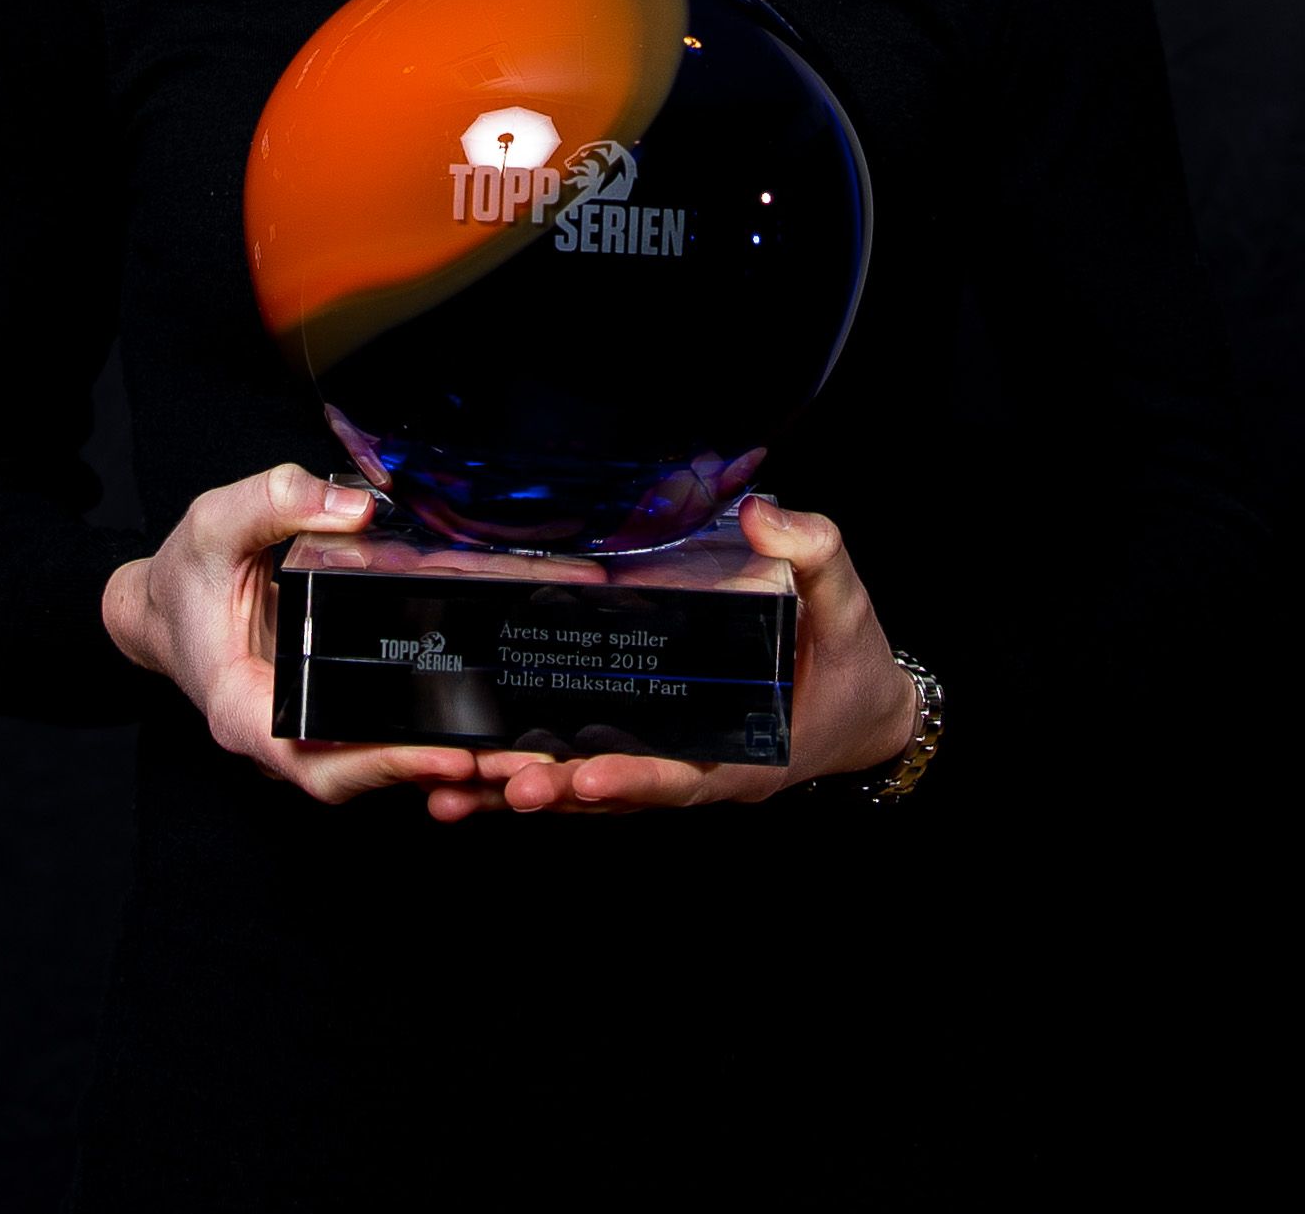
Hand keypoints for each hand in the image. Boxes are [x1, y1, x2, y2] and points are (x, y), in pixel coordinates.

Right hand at [104, 464, 491, 807]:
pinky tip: (488, 727)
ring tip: (519, 753)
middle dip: (434, 773)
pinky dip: (431, 737)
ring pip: (377, 765)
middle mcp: (277, 734)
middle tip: (509, 759)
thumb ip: (275, 502)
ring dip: (444, 766)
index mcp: (242, 708)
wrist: (169, 601)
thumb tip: (355, 506)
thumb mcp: (214, 524)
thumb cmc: (186, 575)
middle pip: (361, 776)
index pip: (312, 762)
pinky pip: (381, 735)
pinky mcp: (332, 711)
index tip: (439, 756)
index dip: (379, 766)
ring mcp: (307, 728)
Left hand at [448, 496, 919, 820]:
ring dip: (516, 792)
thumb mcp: (845, 598)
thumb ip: (812, 553)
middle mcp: (694, 767)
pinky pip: (570, 768)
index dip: (638, 777)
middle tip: (496, 780)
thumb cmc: (848, 652)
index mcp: (745, 752)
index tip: (587, 774)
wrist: (855, 702)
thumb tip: (763, 513)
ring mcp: (657, 760)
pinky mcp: (631, 746)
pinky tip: (454, 785)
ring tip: (449, 789)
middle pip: (614, 790)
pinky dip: (515, 779)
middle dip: (553, 788)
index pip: (685, 772)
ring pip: (579, 788)